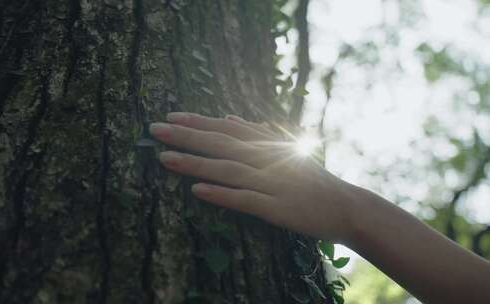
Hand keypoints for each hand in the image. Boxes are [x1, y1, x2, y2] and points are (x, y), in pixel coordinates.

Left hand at [149, 112, 355, 241]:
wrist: (346, 206)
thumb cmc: (313, 178)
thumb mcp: (287, 149)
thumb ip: (259, 133)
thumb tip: (231, 118)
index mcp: (268, 145)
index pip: (226, 129)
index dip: (198, 122)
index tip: (171, 116)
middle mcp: (267, 159)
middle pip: (221, 145)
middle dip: (187, 136)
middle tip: (155, 129)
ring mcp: (271, 183)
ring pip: (227, 170)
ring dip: (195, 164)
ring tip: (165, 158)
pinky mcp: (276, 208)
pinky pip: (244, 200)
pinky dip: (220, 195)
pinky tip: (196, 192)